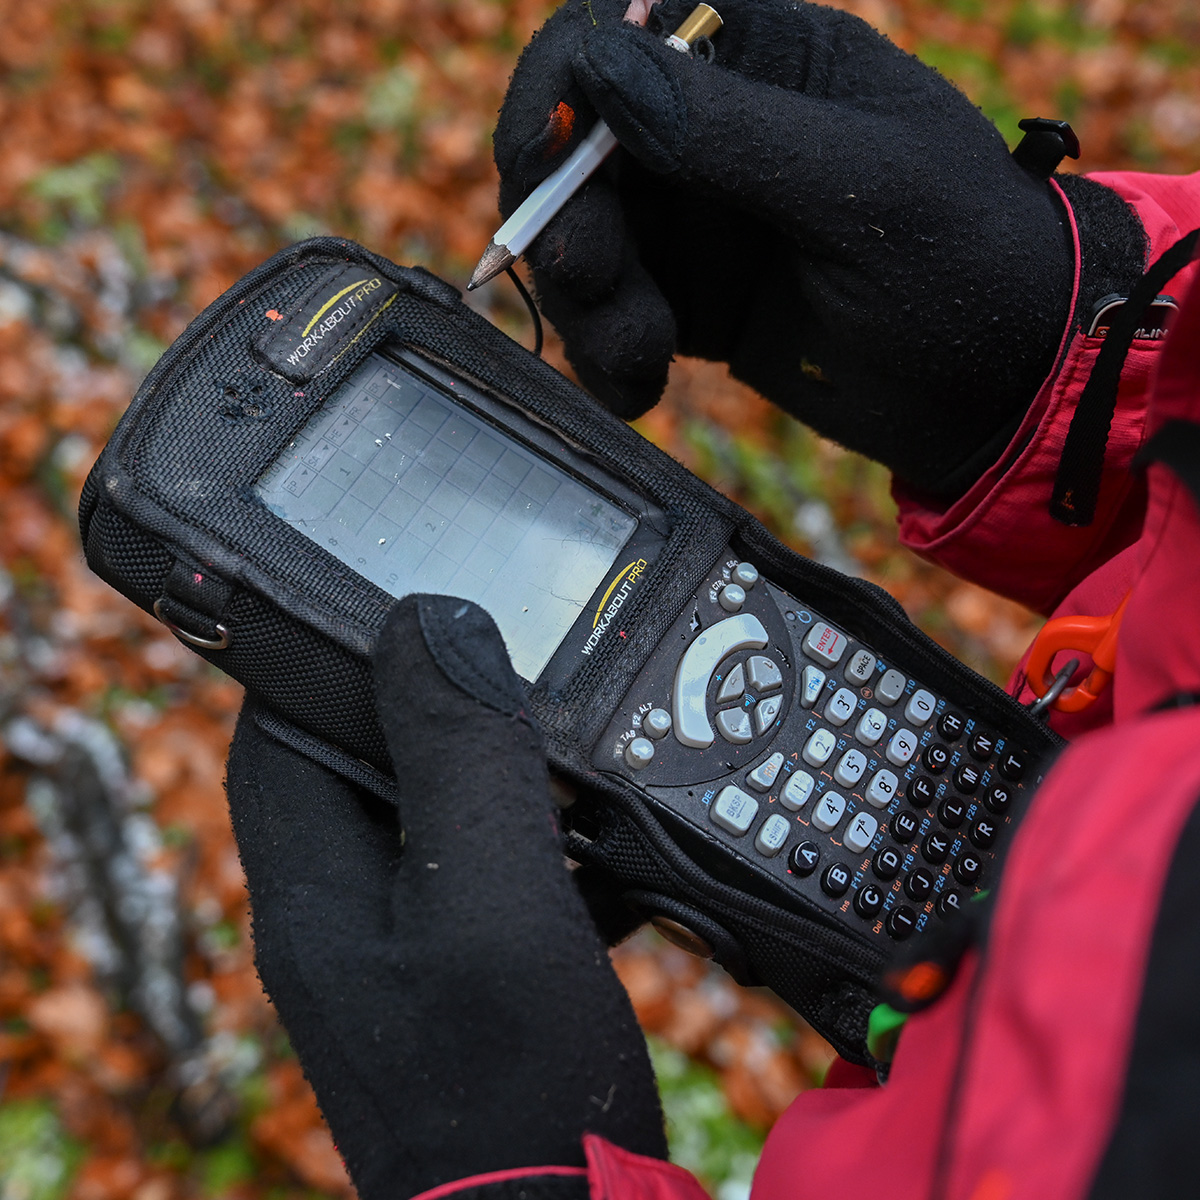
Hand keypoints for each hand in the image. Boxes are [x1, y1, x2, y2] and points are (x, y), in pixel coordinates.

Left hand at [225, 595, 665, 1198]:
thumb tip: (430, 624)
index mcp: (315, 882)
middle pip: (362, 762)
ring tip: (574, 744)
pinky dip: (539, 843)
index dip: (334, 653)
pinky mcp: (460, 978)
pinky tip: (607, 843)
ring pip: (434, 817)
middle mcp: (343, 913)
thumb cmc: (509, 1082)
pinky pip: (488, 875)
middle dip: (433, 706)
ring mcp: (403, 949)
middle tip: (515, 658)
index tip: (407, 600)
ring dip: (498, 776)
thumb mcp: (491, 896)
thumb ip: (459, 758)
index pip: (283, 724)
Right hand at [494, 0, 1142, 494]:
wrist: (1000, 390)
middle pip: (575, 152)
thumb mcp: (857, 188)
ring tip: (642, 359)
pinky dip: (608, 359)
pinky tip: (640, 390)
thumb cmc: (964, 264)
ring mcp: (699, 224)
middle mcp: (712, 134)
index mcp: (761, 60)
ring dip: (588, 306)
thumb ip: (730, 130)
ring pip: (582, 245)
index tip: (542, 169)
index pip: (612, 36)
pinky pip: (613, 320)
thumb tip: (597, 63)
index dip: (555, 95)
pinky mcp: (694, 304)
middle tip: (593, 282)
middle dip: (566, 219)